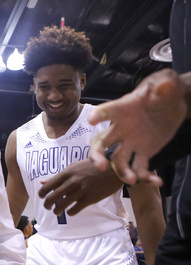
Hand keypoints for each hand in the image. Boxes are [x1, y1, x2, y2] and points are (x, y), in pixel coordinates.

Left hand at [38, 159, 122, 215]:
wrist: (113, 168)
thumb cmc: (93, 166)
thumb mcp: (74, 167)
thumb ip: (58, 176)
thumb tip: (42, 182)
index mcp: (66, 173)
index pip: (47, 186)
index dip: (41, 194)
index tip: (42, 197)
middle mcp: (71, 183)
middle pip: (51, 198)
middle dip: (47, 205)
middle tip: (48, 207)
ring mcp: (80, 191)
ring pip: (61, 206)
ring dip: (57, 211)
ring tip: (57, 211)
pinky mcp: (89, 199)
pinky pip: (73, 210)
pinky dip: (70, 213)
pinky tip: (71, 211)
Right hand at [88, 69, 187, 184]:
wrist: (174, 104)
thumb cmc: (165, 89)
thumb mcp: (167, 83)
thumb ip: (164, 85)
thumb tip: (164, 86)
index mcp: (123, 109)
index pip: (108, 111)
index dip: (99, 115)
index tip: (91, 120)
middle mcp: (121, 128)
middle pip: (101, 143)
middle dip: (97, 155)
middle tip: (100, 166)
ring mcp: (130, 142)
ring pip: (118, 160)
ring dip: (123, 171)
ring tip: (133, 179)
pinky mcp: (143, 153)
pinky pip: (141, 167)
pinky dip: (147, 177)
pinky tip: (157, 181)